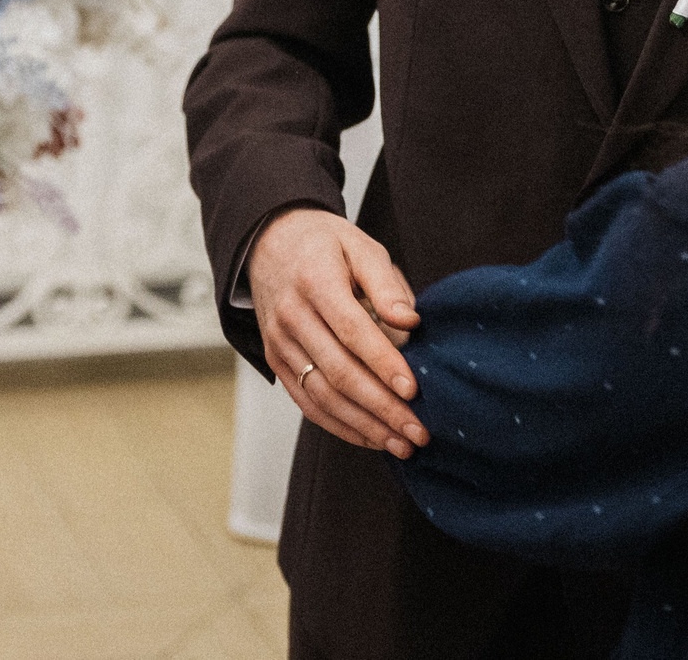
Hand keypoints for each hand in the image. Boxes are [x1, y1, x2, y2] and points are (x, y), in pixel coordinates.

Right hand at [247, 207, 426, 456]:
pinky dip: (340, 426)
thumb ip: (386, 283)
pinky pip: (307, 402)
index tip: (414, 389)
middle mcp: (291, 316)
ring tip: (402, 444)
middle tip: (419, 431)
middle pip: (338, 371)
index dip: (382, 362)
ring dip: (364, 426)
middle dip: (382, 407)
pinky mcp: (276, 361)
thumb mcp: (359, 246)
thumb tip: (410, 321)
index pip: (351, 330)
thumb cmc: (324, 246)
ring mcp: (279, 342)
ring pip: (322, 395)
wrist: (268, 242)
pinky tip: (371, 438)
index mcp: (314, 281)